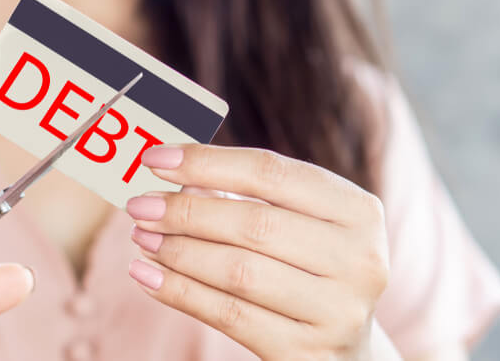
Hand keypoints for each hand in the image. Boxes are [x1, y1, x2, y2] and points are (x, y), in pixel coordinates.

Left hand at [125, 144, 389, 360]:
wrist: (346, 352)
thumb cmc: (310, 269)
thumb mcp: (297, 226)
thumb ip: (247, 197)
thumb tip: (175, 175)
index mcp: (360, 212)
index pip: (272, 172)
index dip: (207, 162)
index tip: (155, 158)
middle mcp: (360, 261)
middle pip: (254, 223)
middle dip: (186, 211)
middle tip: (139, 204)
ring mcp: (339, 312)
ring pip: (239, 271)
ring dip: (178, 251)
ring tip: (142, 236)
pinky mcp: (308, 354)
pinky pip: (230, 315)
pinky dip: (180, 292)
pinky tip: (147, 276)